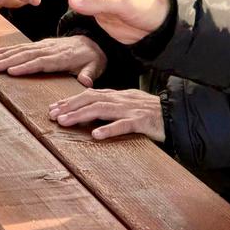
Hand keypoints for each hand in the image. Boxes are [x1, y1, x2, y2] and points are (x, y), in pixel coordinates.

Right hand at [0, 35, 106, 85]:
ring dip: (4, 54)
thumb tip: (86, 82)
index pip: (42, 62)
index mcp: (63, 57)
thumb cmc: (93, 58)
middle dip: (8, 60)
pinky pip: (22, 46)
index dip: (26, 66)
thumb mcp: (96, 67)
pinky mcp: (40, 44)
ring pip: (22, 49)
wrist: (93, 42)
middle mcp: (51, 49)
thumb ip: (89, 74)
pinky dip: (8, 49)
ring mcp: (44, 45)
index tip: (11, 71)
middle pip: (27, 55)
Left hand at [49, 88, 164, 140]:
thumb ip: (110, 108)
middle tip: (52, 115)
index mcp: (118, 95)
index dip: (70, 100)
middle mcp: (121, 99)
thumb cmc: (151, 113)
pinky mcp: (142, 121)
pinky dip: (109, 129)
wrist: (177, 114)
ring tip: (65, 122)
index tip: (53, 108)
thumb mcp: (128, 106)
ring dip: (81, 115)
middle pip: (91, 99)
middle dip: (70, 106)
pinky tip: (96, 135)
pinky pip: (123, 125)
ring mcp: (131, 109)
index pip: (89, 94)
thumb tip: (89, 113)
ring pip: (102, 109)